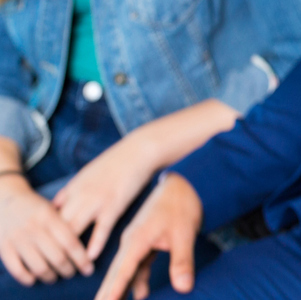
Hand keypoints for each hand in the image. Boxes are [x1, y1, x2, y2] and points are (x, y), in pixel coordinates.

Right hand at [0, 174, 92, 285]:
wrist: (5, 198)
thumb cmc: (34, 205)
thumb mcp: (51, 208)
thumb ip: (65, 222)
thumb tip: (82, 239)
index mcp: (49, 216)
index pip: (70, 241)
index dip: (81, 258)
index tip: (88, 267)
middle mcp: (35, 228)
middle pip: (57, 256)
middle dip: (67, 269)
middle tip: (73, 273)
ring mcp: (18, 239)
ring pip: (38, 266)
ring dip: (49, 276)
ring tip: (55, 277)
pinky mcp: (4, 247)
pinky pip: (16, 268)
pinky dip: (26, 277)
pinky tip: (33, 279)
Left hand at [53, 132, 156, 261]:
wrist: (139, 150)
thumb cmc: (117, 159)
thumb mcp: (88, 171)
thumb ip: (73, 189)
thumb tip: (58, 203)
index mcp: (73, 187)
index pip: (49, 215)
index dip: (46, 232)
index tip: (48, 244)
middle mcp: (80, 196)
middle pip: (57, 227)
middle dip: (53, 246)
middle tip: (56, 261)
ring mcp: (96, 202)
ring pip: (73, 231)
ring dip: (70, 251)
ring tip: (71, 266)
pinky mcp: (114, 206)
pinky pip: (100, 230)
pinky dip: (94, 245)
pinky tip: (91, 257)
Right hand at [95, 173, 202, 299]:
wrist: (185, 181)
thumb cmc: (182, 204)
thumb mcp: (184, 233)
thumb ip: (182, 261)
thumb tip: (184, 288)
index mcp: (137, 239)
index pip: (122, 272)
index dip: (113, 292)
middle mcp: (132, 241)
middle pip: (115, 274)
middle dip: (105, 294)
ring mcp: (138, 241)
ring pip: (124, 271)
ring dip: (119, 290)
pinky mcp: (146, 242)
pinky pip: (137, 266)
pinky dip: (136, 280)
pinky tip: (140, 294)